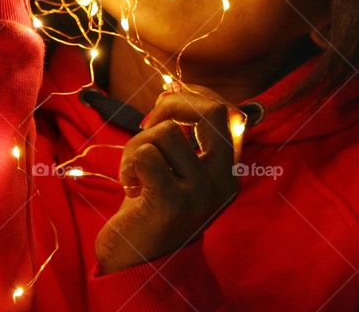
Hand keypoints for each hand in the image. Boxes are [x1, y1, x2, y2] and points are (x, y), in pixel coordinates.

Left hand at [94, 86, 240, 273]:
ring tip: (135, 170)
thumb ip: (185, 139)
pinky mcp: (171, 203)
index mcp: (229, 171)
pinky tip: (130, 186)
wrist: (141, 266)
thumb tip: (171, 93)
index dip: (193, 97)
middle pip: (212, 112)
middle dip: (172, 104)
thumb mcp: (181, 173)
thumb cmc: (155, 210)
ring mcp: (200, 193)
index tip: (164, 108)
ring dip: (140, 143)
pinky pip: (146, 154)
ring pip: (168, 132)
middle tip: (148, 124)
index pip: (226, 112)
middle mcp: (223, 181)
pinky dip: (129, 163)